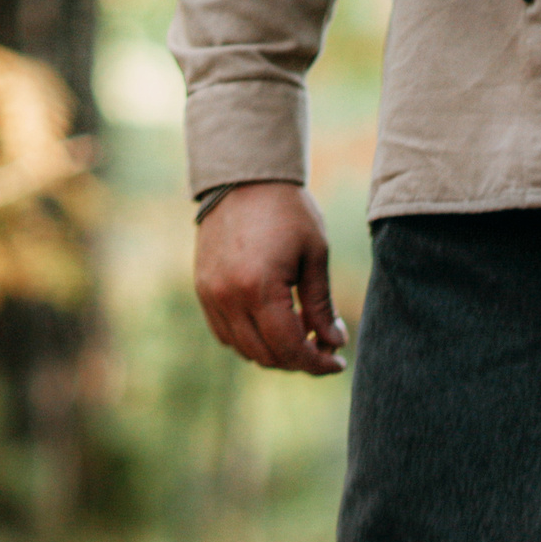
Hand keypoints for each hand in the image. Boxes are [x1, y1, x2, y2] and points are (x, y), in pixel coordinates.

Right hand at [194, 182, 347, 374]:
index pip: (289, 348)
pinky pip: (226, 333)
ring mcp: (210, 294)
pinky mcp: (202, 290)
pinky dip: (252, 340)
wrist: (243, 179)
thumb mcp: (315, 255)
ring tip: (302, 331)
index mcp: (258, 288)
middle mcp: (228, 296)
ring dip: (276, 352)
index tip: (338, 362)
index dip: (317, 362)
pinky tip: (275, 325)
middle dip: (300, 360)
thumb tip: (333, 343)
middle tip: (325, 346)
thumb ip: (321, 305)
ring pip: (245, 349)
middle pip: (267, 355)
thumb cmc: (287, 212)